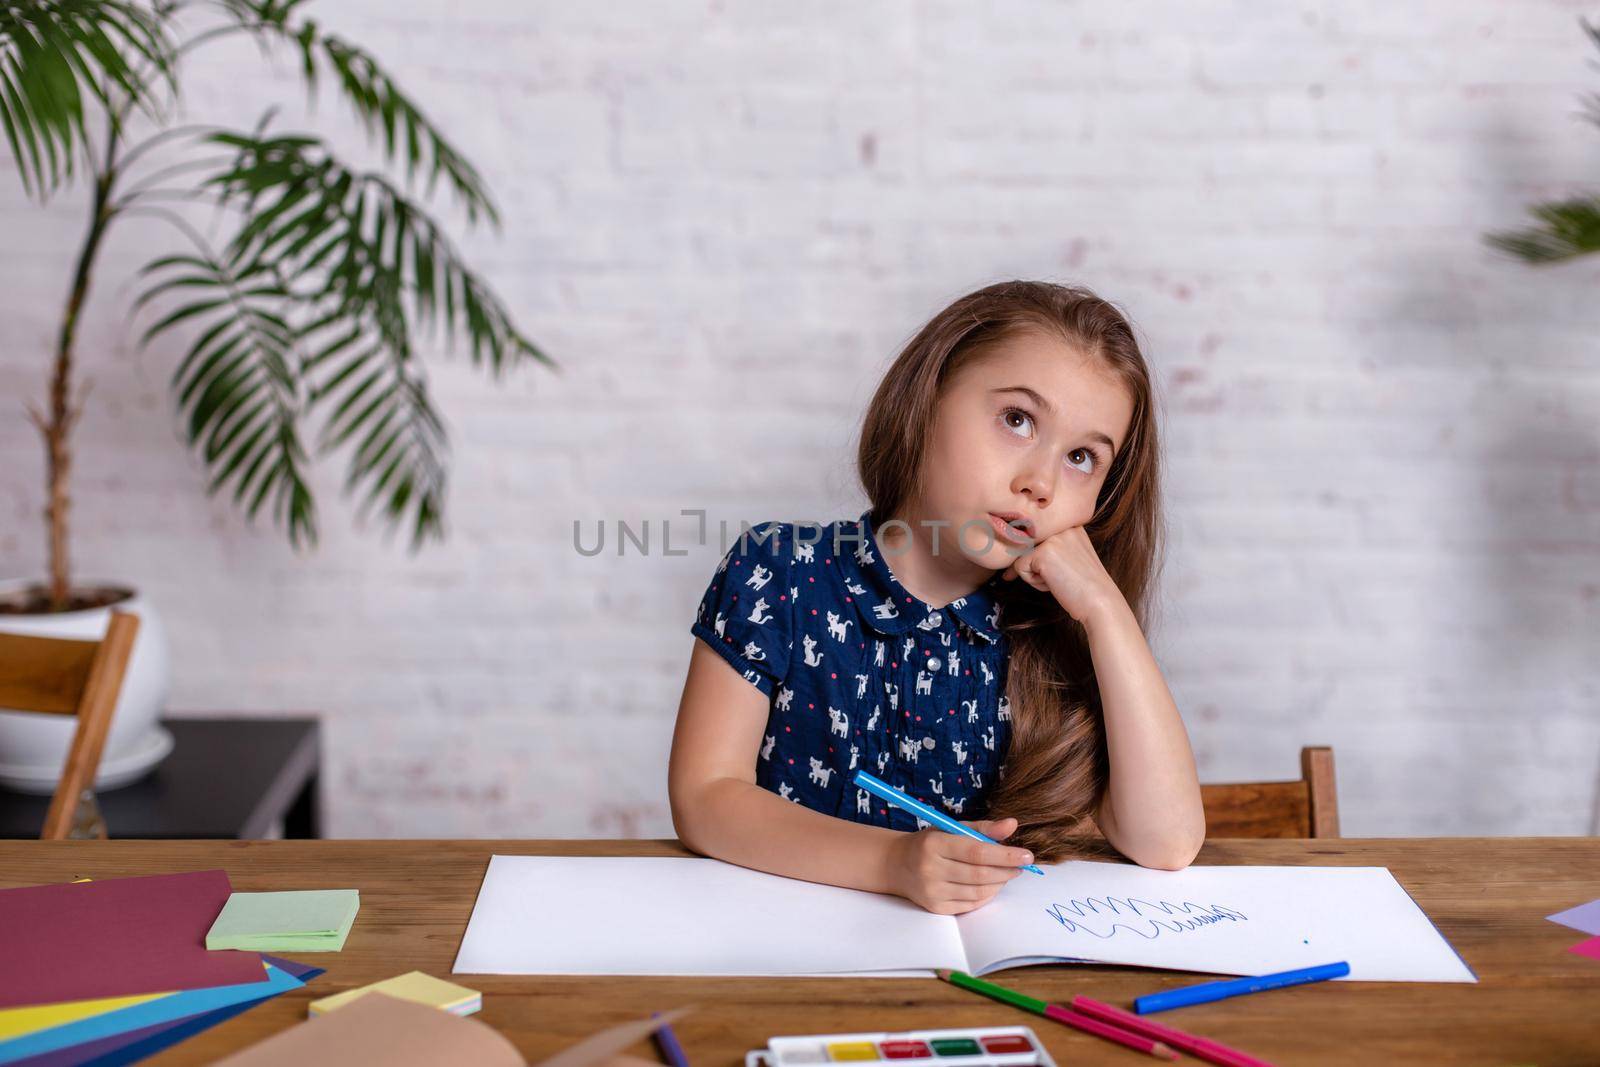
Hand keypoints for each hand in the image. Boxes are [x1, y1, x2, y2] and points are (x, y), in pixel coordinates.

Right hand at [885, 817, 1032, 913]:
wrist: (897, 865)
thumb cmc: (930, 843)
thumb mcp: (952, 828)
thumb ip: (983, 828)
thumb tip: (1013, 824)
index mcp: (934, 844)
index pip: (976, 852)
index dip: (1005, 855)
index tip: (1027, 855)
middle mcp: (931, 869)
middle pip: (980, 874)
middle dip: (1007, 871)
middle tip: (1021, 865)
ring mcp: (932, 891)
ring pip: (978, 892)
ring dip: (999, 883)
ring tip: (1006, 873)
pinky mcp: (935, 907)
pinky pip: (971, 905)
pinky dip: (986, 895)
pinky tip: (991, 885)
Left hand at [1000, 524, 1122, 623]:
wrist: (1100, 602)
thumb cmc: (1084, 585)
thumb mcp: (1069, 555)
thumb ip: (1049, 545)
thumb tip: (1013, 547)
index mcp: (1070, 522)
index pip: (1037, 532)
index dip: (1036, 553)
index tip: (1049, 567)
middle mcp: (1061, 525)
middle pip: (1027, 542)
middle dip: (1034, 564)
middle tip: (1057, 578)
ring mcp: (1052, 537)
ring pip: (1021, 555)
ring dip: (1034, 573)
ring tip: (1058, 580)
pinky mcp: (1043, 552)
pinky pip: (1019, 567)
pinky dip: (1032, 581)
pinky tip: (1054, 584)